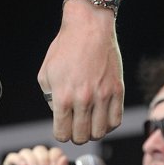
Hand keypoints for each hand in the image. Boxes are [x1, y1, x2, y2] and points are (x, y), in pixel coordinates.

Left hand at [37, 2, 124, 143]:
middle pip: (81, 137)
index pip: (62, 133)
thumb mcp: (45, 74)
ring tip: (90, 123)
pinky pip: (116, 120)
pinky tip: (103, 117)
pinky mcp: (118, 90)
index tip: (62, 129)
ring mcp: (103, 96)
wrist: (88, 27)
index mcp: (63, 97)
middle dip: (76, 136)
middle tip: (76, 128)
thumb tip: (59, 114)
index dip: (61, 135)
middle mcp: (84, 99)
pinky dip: (109, 124)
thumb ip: (50, 99)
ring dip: (93, 132)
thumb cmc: (65, 48)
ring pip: (100, 132)